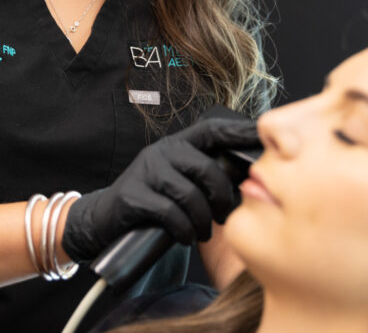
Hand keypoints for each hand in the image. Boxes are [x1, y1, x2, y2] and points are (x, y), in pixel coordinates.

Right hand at [61, 117, 257, 262]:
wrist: (105, 218)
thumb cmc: (152, 202)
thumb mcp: (178, 180)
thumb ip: (203, 174)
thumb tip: (247, 179)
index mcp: (176, 144)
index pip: (211, 130)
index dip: (238, 131)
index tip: (262, 136)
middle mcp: (161, 152)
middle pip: (207, 168)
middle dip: (222, 197)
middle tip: (224, 217)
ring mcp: (145, 172)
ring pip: (190, 194)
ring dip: (203, 220)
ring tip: (203, 232)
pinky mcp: (134, 196)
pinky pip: (170, 213)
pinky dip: (184, 230)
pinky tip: (186, 237)